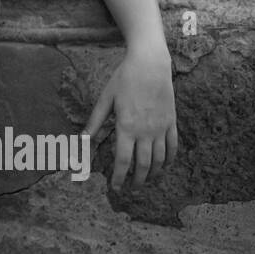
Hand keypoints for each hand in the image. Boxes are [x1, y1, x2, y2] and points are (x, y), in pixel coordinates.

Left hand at [85, 45, 177, 189]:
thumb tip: (82, 140)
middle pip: (143, 165)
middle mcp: (145, 131)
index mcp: (127, 127)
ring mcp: (161, 128)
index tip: (115, 188)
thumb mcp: (105, 99)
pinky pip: (173, 146)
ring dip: (154, 174)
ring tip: (146, 181)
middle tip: (131, 189)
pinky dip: (170, 159)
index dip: (119, 177)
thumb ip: (95, 122)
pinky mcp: (171, 122)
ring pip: (160, 159)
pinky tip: (165, 165)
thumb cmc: (124, 79)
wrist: (150, 64)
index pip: (122, 161)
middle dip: (137, 181)